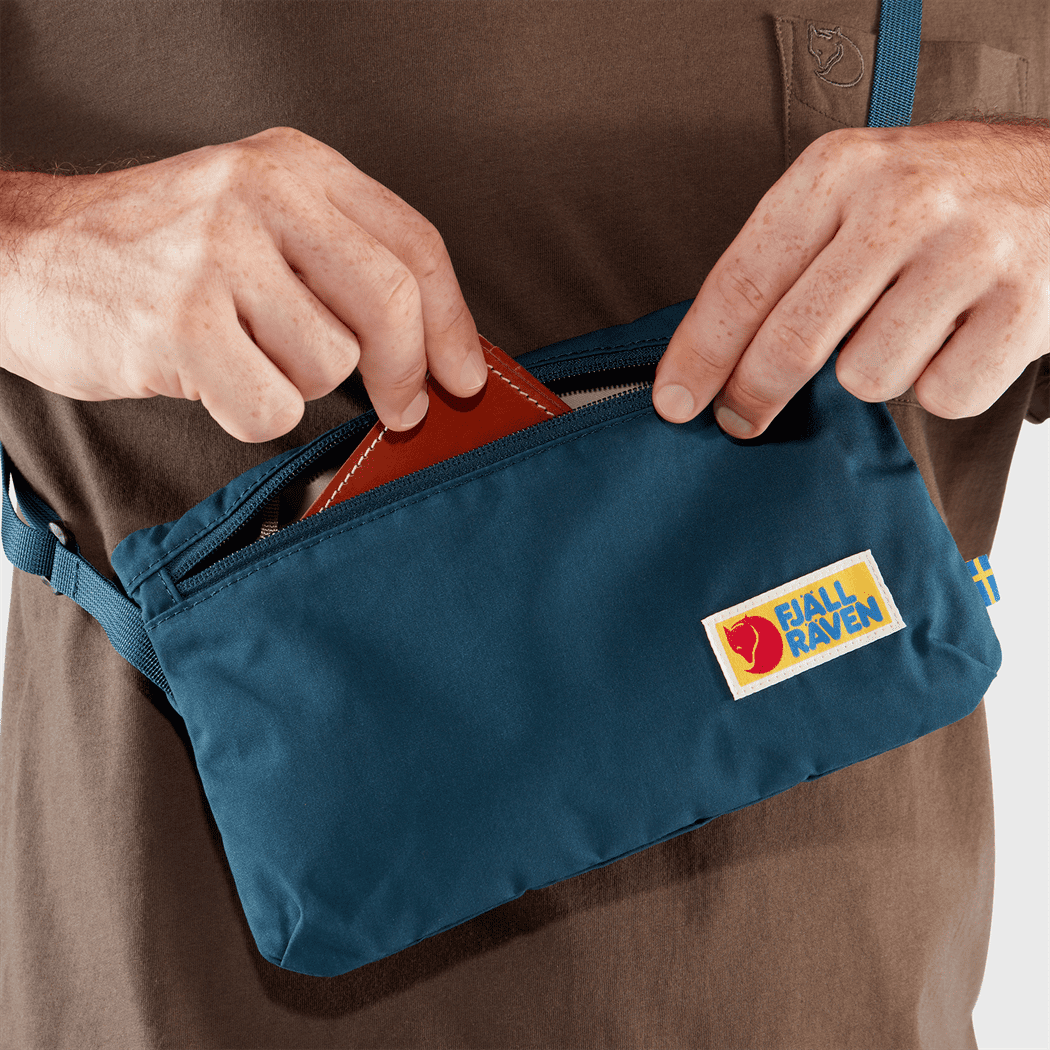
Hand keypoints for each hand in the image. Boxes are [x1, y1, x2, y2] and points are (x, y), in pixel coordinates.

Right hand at [0, 126, 485, 440]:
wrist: (25, 255)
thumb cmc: (152, 252)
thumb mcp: (253, 220)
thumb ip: (339, 264)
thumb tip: (430, 351)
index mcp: (293, 166)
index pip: (414, 245)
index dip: (452, 323)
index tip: (463, 375)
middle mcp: (261, 195)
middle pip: (391, 301)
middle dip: (407, 372)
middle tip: (400, 407)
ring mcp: (218, 253)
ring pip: (330, 362)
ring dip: (297, 381)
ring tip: (241, 353)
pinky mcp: (182, 321)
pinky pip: (272, 405)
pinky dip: (252, 413)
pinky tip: (212, 381)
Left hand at [652, 121, 1049, 436]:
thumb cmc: (942, 194)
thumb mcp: (854, 189)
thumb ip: (789, 257)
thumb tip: (714, 360)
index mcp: (840, 170)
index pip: (745, 279)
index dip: (701, 352)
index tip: (674, 402)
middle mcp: (903, 203)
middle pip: (792, 340)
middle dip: (753, 394)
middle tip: (740, 418)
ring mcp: (968, 253)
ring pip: (867, 377)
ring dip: (876, 370)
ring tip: (909, 325)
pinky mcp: (1024, 308)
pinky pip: (941, 396)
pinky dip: (942, 383)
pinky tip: (959, 336)